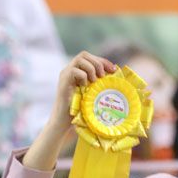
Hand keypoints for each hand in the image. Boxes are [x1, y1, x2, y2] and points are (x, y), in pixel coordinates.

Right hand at [23, 52, 116, 171]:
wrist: (64, 123)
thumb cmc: (78, 112)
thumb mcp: (92, 95)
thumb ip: (98, 85)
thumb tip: (115, 76)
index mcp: (76, 72)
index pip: (90, 58)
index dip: (103, 61)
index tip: (113, 69)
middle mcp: (69, 70)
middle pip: (84, 54)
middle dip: (97, 62)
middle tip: (103, 75)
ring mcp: (65, 75)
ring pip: (79, 59)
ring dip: (91, 68)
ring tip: (94, 81)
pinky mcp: (63, 82)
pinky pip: (74, 71)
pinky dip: (83, 77)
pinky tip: (85, 87)